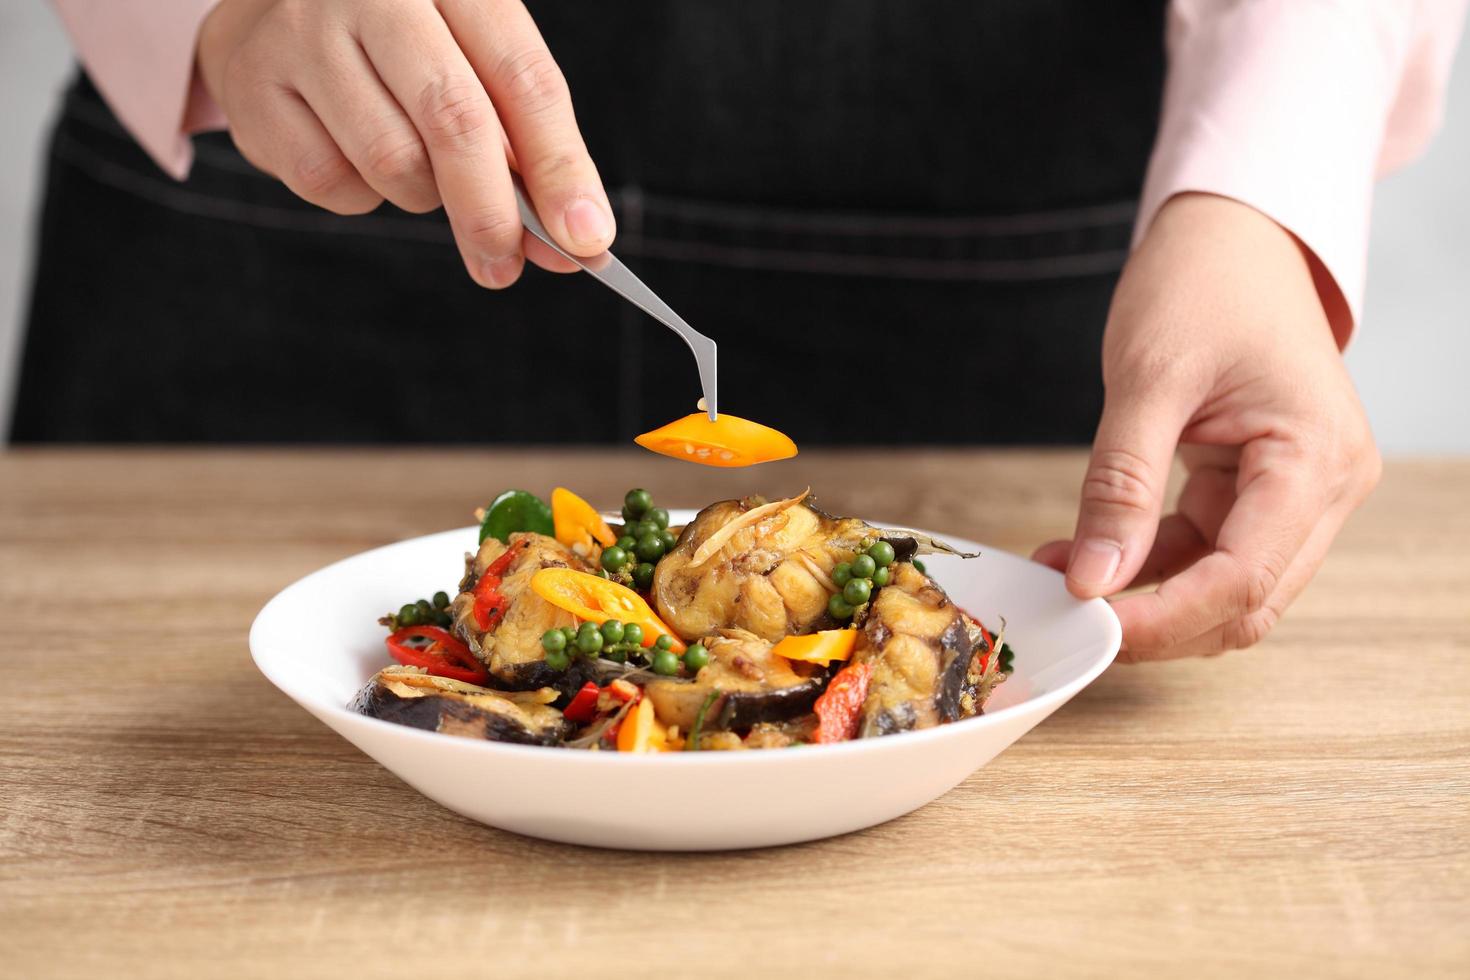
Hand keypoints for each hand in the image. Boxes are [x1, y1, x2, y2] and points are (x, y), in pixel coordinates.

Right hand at [197, 0, 612, 287]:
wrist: (272, 6)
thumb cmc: (405, 47)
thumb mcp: (475, 63)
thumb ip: (525, 146)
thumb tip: (573, 240)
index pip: (523, 77)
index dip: (561, 166)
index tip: (587, 239)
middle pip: (455, 119)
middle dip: (491, 211)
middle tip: (505, 266)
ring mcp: (303, 31)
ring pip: (393, 161)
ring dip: (422, 195)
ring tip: (414, 167)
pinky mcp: (253, 84)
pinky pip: (331, 181)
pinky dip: (360, 195)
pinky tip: (353, 153)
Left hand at [1033, 193, 1380, 660]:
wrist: (1232, 232)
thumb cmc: (1205, 281)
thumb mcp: (1150, 379)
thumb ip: (1122, 484)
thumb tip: (1094, 579)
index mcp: (1316, 458)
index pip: (1244, 580)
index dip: (1165, 619)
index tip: (1090, 627)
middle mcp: (1324, 487)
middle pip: (1244, 602)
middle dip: (1157, 621)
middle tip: (1069, 615)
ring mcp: (1297, 491)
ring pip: (1224, 587)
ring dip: (1146, 594)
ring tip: (1062, 573)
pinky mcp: (1260, 487)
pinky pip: (1205, 551)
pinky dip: (1147, 561)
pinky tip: (1083, 552)